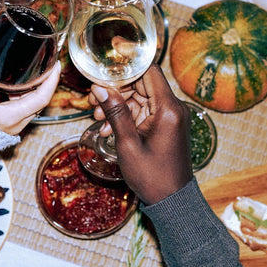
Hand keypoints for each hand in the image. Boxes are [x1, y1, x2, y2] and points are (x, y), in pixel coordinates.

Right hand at [0, 35, 59, 134]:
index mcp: (9, 117)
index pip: (41, 99)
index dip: (51, 81)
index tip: (56, 65)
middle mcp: (14, 124)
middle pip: (39, 101)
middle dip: (45, 82)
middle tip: (45, 63)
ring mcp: (10, 128)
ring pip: (30, 107)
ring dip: (33, 90)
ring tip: (32, 70)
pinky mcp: (5, 129)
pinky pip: (21, 111)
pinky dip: (21, 97)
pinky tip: (12, 86)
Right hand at [90, 65, 191, 204]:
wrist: (172, 202)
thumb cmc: (152, 176)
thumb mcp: (128, 143)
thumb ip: (114, 112)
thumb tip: (99, 88)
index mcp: (168, 108)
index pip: (148, 71)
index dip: (127, 64)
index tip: (106, 64)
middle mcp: (173, 108)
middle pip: (141, 84)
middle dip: (115, 90)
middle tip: (93, 102)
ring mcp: (170, 117)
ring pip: (139, 98)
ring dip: (117, 105)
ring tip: (98, 120)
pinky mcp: (165, 125)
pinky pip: (143, 112)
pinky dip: (126, 116)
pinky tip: (108, 129)